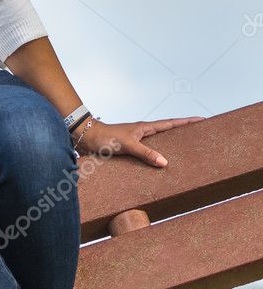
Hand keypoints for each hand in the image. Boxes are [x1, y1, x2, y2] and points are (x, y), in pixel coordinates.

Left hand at [74, 116, 205, 166]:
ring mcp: (136, 141)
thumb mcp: (127, 144)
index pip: (171, 123)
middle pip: (168, 133)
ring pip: (157, 145)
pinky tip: (157, 169)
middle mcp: (142, 134)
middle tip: (200, 139)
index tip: (204, 120)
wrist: (85, 137)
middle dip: (183, 135)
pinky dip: (154, 159)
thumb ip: (145, 153)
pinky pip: (146, 154)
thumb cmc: (105, 137)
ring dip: (169, 149)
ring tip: (185, 157)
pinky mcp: (128, 150)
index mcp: (145, 128)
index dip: (187, 122)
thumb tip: (165, 162)